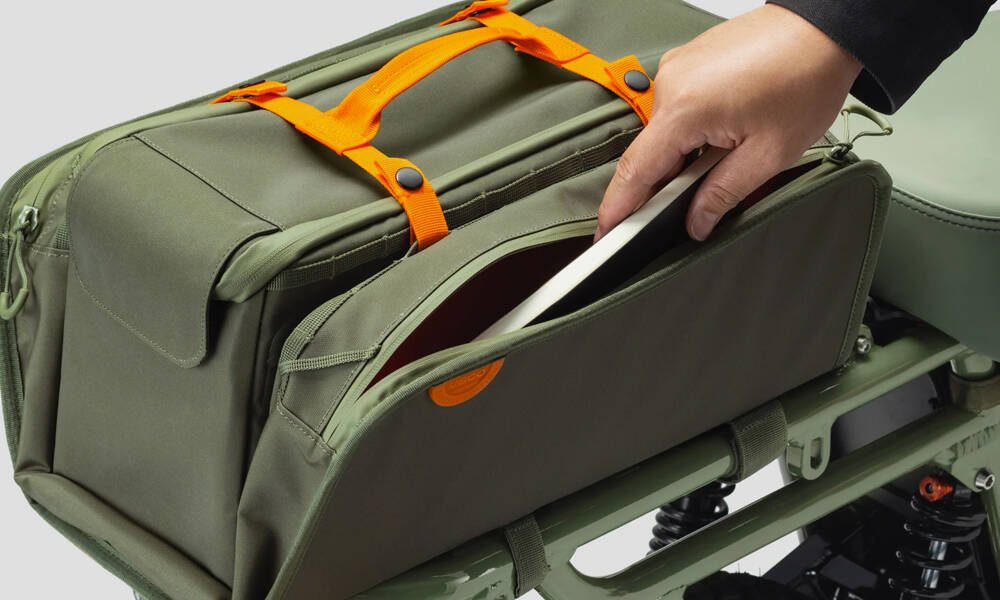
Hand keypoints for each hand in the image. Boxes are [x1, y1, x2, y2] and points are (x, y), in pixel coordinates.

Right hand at [595, 4, 861, 241]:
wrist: (825, 28)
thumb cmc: (805, 78)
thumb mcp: (769, 153)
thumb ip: (723, 193)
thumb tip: (695, 223)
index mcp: (684, 110)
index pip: (636, 170)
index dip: (618, 208)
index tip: (605, 234)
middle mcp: (670, 85)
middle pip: (649, 153)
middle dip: (664, 184)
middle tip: (688, 208)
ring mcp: (677, 69)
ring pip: (665, 132)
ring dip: (684, 154)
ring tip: (728, 156)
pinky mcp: (688, 62)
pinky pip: (677, 108)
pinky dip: (691, 130)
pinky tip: (725, 133)